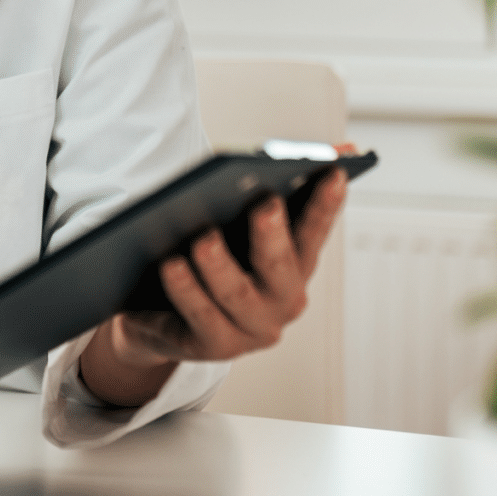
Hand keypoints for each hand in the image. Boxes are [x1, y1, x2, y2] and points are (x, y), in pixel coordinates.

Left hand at [76, 158, 352, 408]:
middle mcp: (282, 299)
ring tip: (203, 240)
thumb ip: (269, 190)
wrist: (164, 319)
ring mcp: (252, 328)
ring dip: (220, 265)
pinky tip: (170, 265)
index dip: (326, 203)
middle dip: (272, 234)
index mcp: (295, 264)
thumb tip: (330, 150)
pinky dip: (186, 290)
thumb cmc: (211, 262)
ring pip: (236, 293)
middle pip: (279, 265)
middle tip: (265, 205)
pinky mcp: (216, 346)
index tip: (333, 171)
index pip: (314, 230)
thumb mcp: (237, 227)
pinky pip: (200, 316)